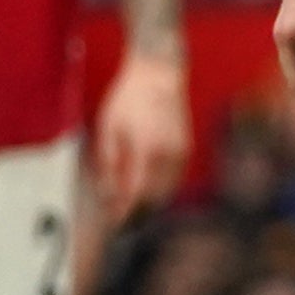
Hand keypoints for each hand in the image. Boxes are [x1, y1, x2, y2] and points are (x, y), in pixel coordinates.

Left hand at [88, 45, 191, 225]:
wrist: (158, 71)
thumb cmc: (129, 97)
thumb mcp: (108, 128)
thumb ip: (108, 163)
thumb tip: (108, 192)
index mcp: (147, 150)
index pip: (137, 195)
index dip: (125, 213)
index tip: (114, 223)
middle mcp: (169, 155)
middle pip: (155, 199)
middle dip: (138, 214)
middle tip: (120, 222)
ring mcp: (181, 152)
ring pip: (167, 192)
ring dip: (150, 204)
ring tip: (130, 209)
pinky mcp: (186, 148)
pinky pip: (174, 179)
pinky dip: (160, 189)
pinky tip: (145, 190)